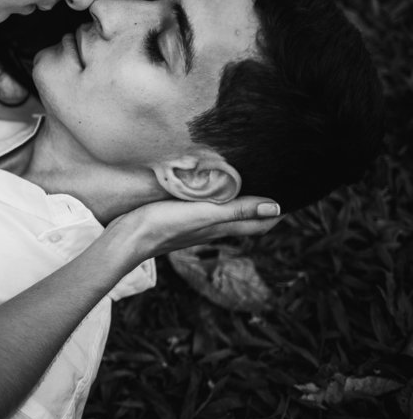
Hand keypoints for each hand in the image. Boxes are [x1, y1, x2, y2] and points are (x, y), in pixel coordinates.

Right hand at [105, 195, 283, 268]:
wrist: (126, 239)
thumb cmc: (162, 224)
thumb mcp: (203, 213)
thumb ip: (237, 210)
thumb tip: (277, 209)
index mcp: (223, 226)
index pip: (263, 221)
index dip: (280, 210)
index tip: (293, 191)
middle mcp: (214, 228)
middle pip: (248, 218)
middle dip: (264, 203)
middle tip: (276, 180)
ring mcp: (196, 225)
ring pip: (229, 213)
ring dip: (242, 201)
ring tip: (250, 180)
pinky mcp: (180, 219)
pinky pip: (209, 209)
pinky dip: (219, 198)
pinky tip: (213, 187)